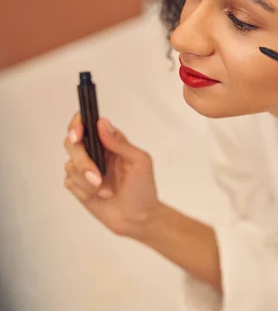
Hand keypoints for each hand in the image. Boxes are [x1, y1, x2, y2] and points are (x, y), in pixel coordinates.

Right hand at [63, 113, 159, 237]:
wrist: (138, 219)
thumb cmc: (143, 189)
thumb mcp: (140, 162)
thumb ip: (120, 143)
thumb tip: (102, 123)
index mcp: (111, 142)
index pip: (88, 124)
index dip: (78, 124)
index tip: (78, 134)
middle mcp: (96, 152)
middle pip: (72, 143)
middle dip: (82, 160)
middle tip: (96, 176)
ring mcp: (86, 169)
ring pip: (70, 164)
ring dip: (86, 179)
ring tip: (104, 189)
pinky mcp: (79, 185)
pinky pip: (69, 181)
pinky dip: (83, 189)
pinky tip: (98, 195)